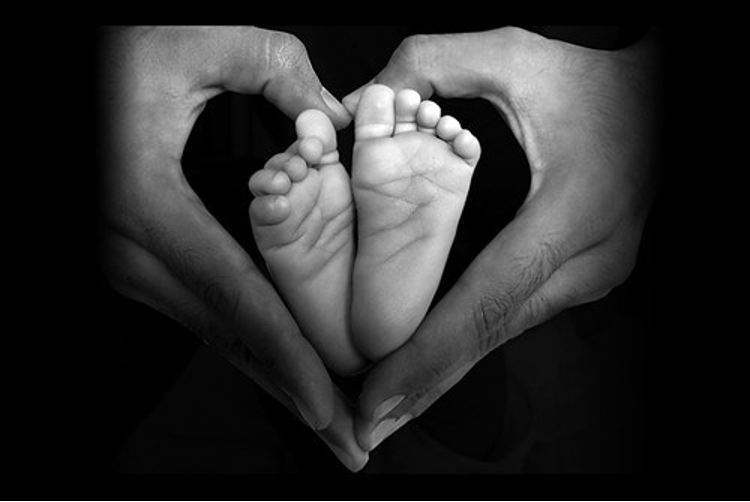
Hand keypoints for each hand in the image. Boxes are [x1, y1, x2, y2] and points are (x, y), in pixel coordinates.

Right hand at [96, 26, 366, 470]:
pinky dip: (247, 348)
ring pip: (214, 337)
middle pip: (229, 339)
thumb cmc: (110, 57)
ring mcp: (125, 263)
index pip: (237, 298)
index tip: (331, 408)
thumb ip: (274, 67)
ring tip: (329, 420)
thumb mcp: (191, 44)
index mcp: (146, 203)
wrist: (66, 76)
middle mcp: (128, 250)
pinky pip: (200, 315)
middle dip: (295, 394)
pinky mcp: (134, 261)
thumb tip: (335, 119)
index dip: (290, 359)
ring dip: (275, 379)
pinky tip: (283, 368)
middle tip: (349, 443)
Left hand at [343, 26, 662, 450]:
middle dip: (426, 382)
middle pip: (494, 333)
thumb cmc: (596, 78)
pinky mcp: (588, 274)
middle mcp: (591, 259)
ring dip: (445, 369)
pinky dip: (471, 341)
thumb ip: (430, 63)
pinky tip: (432, 363)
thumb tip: (357, 101)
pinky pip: (518, 315)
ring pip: (506, 332)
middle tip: (365, 426)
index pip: (488, 298)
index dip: (430, 352)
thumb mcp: (514, 57)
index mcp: (572, 212)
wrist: (662, 96)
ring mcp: (596, 274)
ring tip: (385, 405)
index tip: (377, 394)